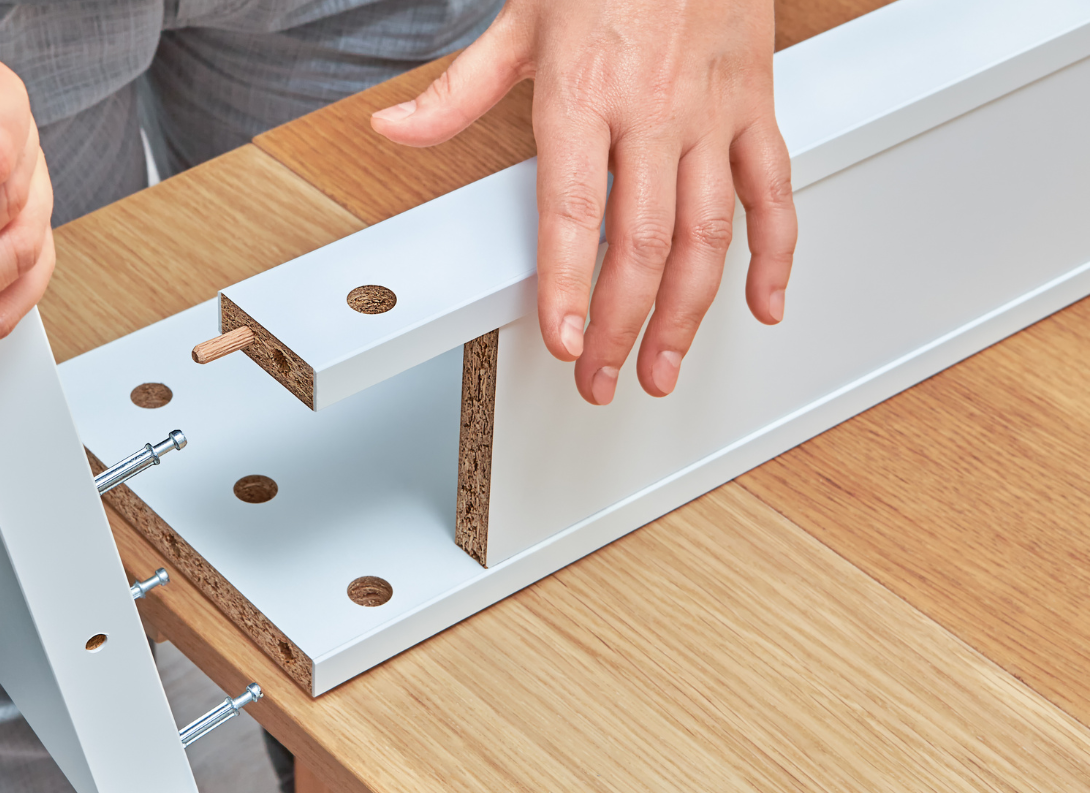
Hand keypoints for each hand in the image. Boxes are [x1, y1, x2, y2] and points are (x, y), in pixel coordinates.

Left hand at [371, 0, 796, 403]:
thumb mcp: (521, 18)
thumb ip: (458, 91)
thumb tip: (396, 131)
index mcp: (583, 92)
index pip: (573, 210)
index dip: (568, 284)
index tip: (561, 339)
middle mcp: (651, 110)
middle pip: (641, 240)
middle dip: (619, 323)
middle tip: (600, 377)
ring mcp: (710, 113)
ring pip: (707, 232)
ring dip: (688, 312)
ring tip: (661, 366)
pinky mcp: (755, 106)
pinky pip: (774, 190)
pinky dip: (775, 254)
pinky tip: (761, 305)